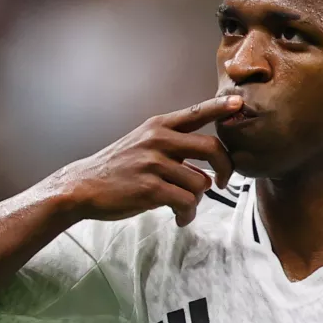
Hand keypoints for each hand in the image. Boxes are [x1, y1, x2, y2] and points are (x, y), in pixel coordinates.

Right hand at [55, 95, 242, 226]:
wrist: (83, 186)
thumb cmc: (118, 168)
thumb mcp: (143, 144)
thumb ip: (173, 149)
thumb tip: (207, 173)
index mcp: (159, 126)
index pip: (196, 112)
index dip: (220, 108)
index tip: (239, 104)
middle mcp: (158, 140)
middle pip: (211, 148)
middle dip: (226, 168)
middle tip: (224, 182)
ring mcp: (154, 164)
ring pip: (201, 183)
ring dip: (198, 200)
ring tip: (184, 206)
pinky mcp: (149, 189)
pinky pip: (186, 203)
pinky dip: (187, 214)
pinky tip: (179, 218)